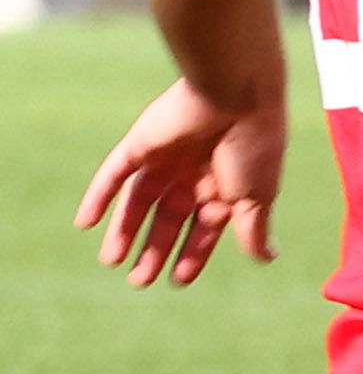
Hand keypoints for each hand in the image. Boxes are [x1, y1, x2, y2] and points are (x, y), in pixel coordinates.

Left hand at [75, 75, 284, 287]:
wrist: (237, 93)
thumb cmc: (256, 146)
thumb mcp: (257, 196)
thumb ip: (253, 229)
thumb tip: (266, 258)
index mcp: (225, 188)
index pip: (204, 228)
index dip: (191, 254)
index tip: (176, 280)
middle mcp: (193, 176)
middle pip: (168, 219)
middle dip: (155, 250)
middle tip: (138, 280)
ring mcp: (165, 160)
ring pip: (139, 202)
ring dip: (124, 231)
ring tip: (111, 261)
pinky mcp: (140, 144)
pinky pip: (114, 175)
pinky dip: (98, 198)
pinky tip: (85, 223)